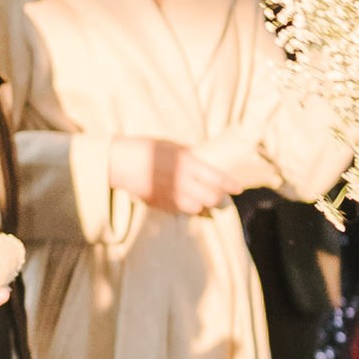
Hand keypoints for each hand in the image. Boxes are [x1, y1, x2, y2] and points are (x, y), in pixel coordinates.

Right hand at [110, 137, 238, 214]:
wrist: (119, 163)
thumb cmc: (147, 149)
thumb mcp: (173, 147)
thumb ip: (190, 158)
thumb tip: (206, 165)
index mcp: (186, 163)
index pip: (216, 178)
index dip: (230, 185)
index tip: (238, 188)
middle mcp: (181, 181)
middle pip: (211, 197)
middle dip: (217, 196)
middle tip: (218, 192)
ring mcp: (171, 195)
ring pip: (198, 208)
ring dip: (202, 204)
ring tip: (200, 197)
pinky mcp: (160, 205)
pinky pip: (181, 211)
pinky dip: (188, 207)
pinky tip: (185, 200)